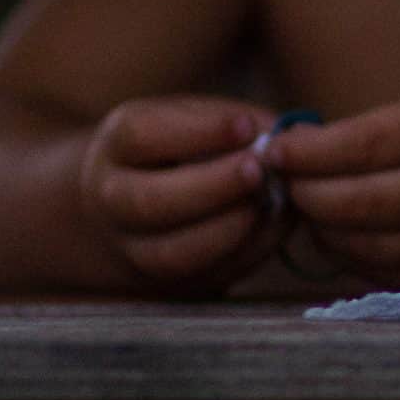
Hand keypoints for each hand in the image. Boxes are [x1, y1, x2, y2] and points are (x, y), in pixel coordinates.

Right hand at [79, 95, 281, 293]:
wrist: (128, 206)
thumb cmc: (175, 147)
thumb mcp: (190, 117)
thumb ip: (232, 122)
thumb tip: (287, 136)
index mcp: (118, 145)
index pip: (143, 136)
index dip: (197, 132)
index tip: (245, 126)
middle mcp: (112, 199)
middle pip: (152, 201)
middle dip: (214, 187)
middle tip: (258, 170)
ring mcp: (132, 248)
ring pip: (173, 253)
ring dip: (229, 229)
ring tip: (269, 202)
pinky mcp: (165, 282)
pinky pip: (205, 276)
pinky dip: (247, 252)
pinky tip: (275, 225)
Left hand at [266, 90, 399, 282]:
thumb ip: (382, 132)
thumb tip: (304, 148)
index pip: (362, 144)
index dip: (310, 152)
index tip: (278, 149)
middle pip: (359, 202)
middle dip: (308, 195)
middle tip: (285, 185)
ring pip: (370, 247)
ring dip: (325, 233)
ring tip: (310, 214)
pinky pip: (393, 275)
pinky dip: (357, 261)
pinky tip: (344, 242)